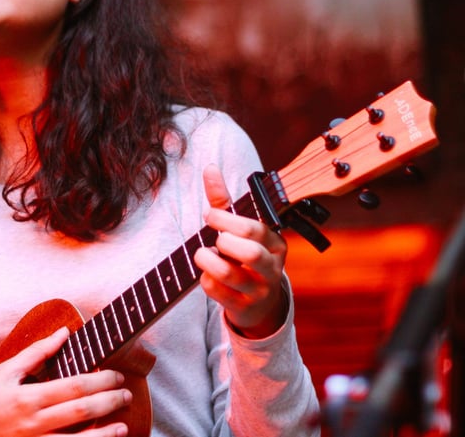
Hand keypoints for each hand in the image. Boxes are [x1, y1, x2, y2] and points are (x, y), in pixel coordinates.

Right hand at [0, 327, 130, 436]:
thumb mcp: (8, 369)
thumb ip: (38, 351)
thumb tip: (64, 332)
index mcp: (29, 397)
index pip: (73, 387)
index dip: (99, 381)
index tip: (116, 375)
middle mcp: (34, 423)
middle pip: (80, 412)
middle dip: (108, 402)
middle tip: (126, 393)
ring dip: (104, 434)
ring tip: (123, 426)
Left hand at [193, 165, 288, 338]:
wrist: (258, 302)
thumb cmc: (244, 255)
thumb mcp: (238, 228)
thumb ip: (223, 200)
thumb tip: (209, 167)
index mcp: (274, 242)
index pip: (255, 228)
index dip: (227, 219)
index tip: (209, 215)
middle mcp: (271, 267)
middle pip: (250, 253)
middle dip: (224, 241)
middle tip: (213, 238)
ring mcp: (259, 290)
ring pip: (232, 275)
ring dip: (209, 261)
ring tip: (202, 254)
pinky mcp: (244, 308)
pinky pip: (220, 294)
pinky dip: (207, 281)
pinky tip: (206, 274)